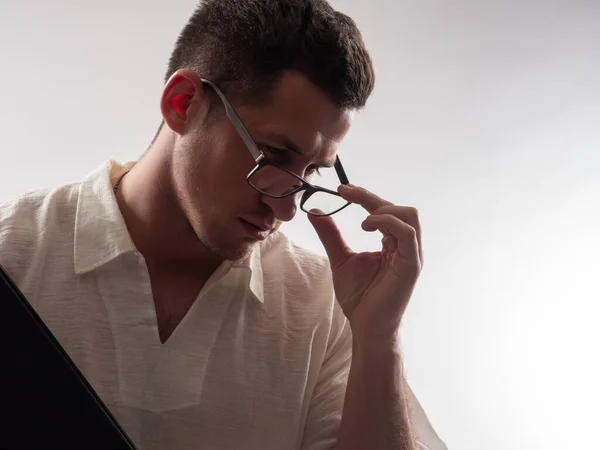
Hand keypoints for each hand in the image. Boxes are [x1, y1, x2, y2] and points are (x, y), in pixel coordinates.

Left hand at [308, 184, 422, 343]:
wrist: (366, 327)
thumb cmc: (359, 297)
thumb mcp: (340, 258)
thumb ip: (331, 234)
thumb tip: (315, 210)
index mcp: (393, 243)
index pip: (385, 210)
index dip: (364, 196)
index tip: (341, 189)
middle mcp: (406, 246)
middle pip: (399, 207)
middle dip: (371, 197)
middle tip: (344, 192)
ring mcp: (411, 255)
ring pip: (409, 215)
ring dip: (382, 209)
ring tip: (360, 221)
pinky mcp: (411, 266)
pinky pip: (407, 234)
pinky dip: (388, 223)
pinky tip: (366, 227)